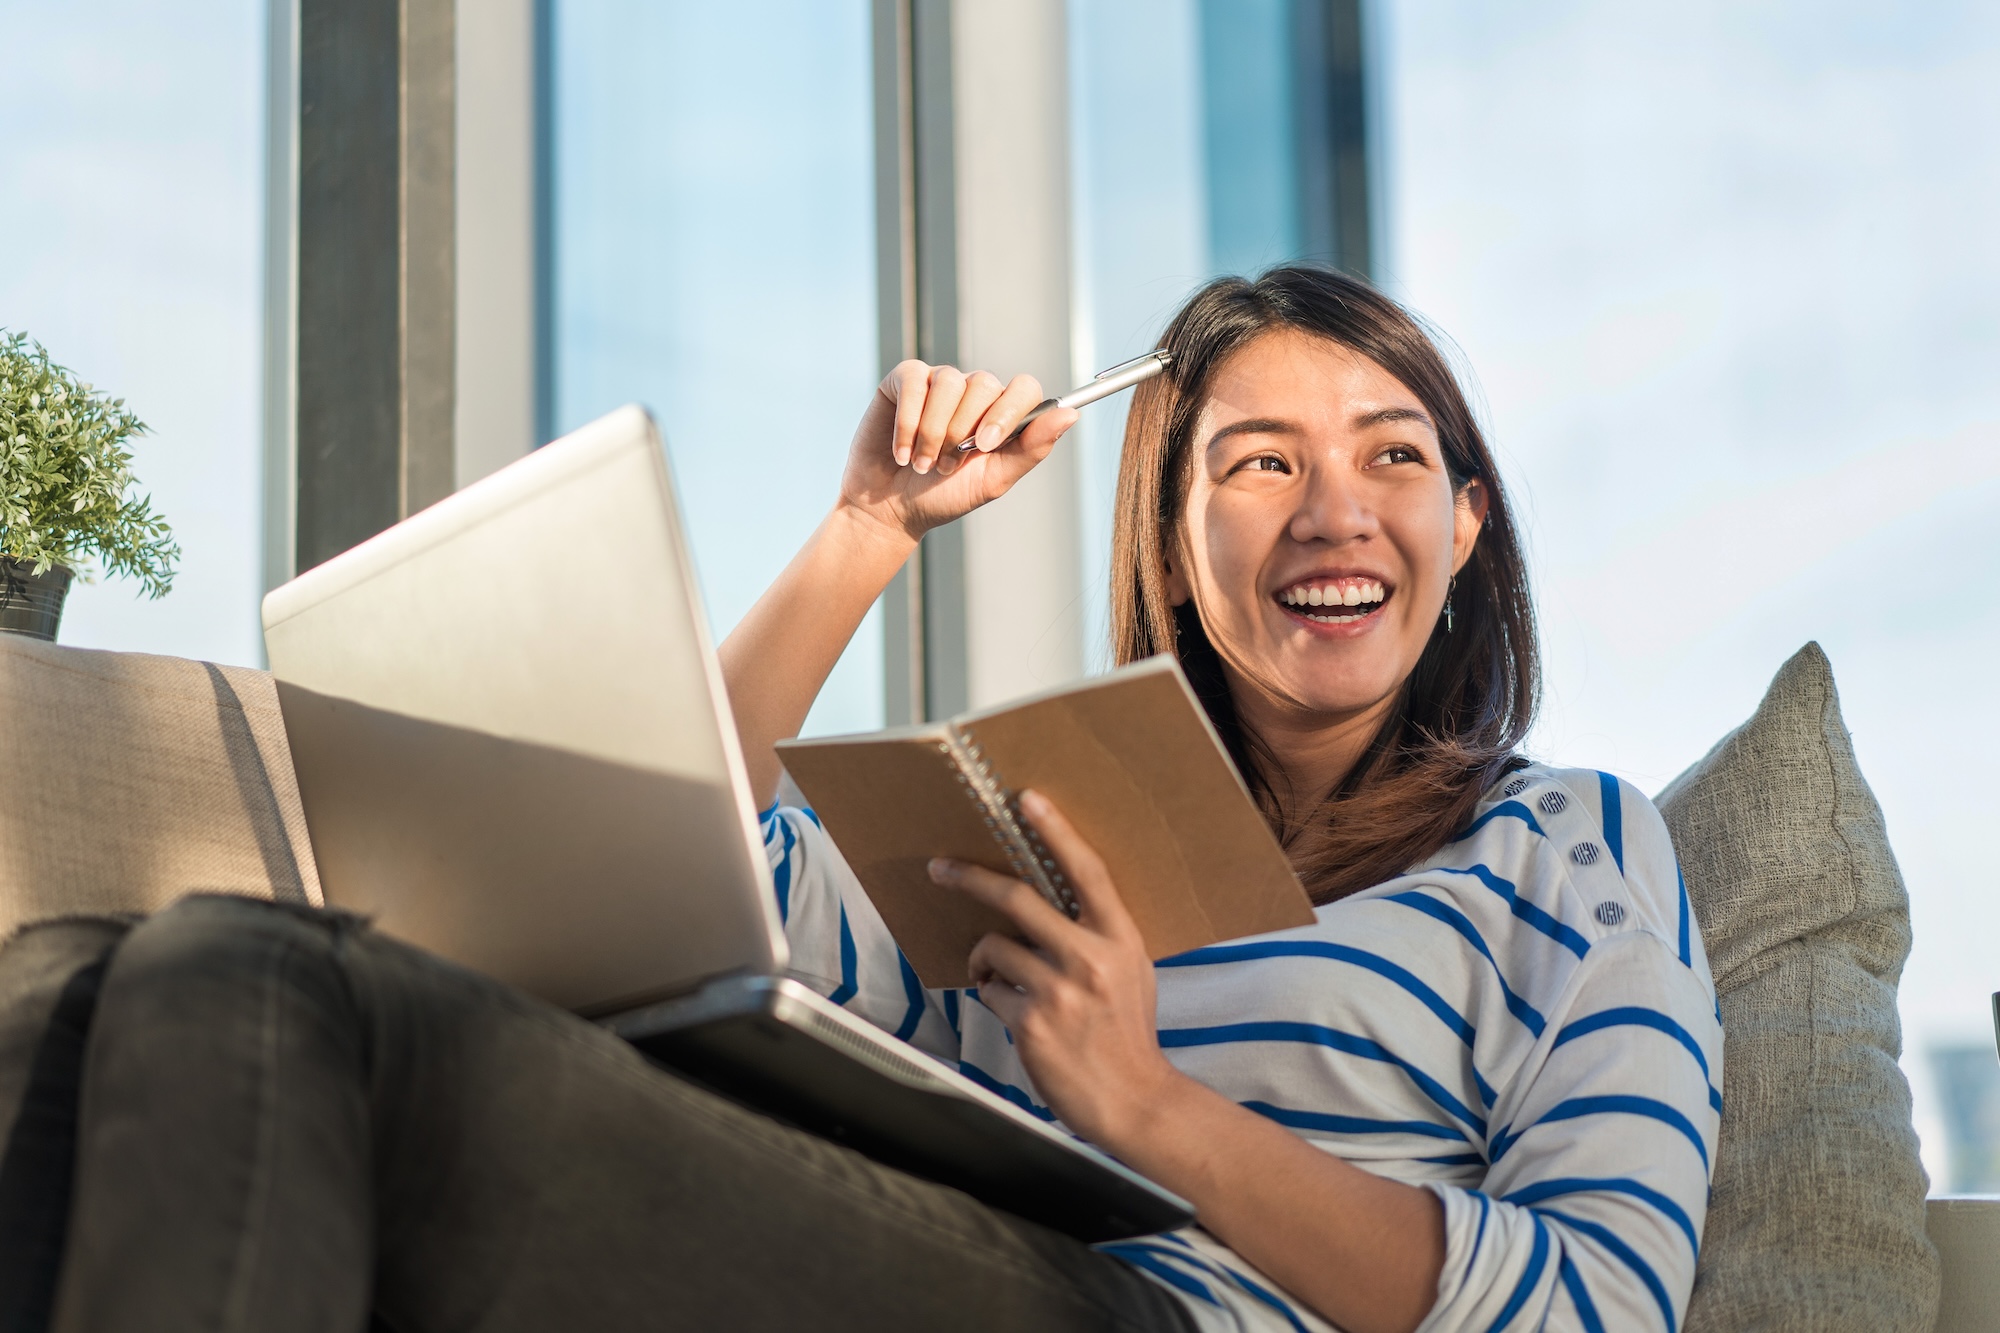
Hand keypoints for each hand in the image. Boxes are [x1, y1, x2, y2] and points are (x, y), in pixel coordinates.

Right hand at [839, 361, 1079, 542]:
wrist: (890, 510)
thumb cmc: (945, 496)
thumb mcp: (994, 479)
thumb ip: (1032, 448)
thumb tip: (1072, 415)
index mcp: (1003, 414)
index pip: (1025, 388)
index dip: (1008, 413)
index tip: (985, 445)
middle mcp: (974, 392)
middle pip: (984, 385)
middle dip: (963, 432)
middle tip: (946, 466)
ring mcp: (940, 383)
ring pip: (949, 383)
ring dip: (933, 432)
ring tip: (922, 464)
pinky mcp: (905, 380)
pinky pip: (914, 382)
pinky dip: (908, 422)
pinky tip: (901, 453)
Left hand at [927, 789, 1184, 1147]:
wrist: (1136, 1100)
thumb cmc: (1128, 1035)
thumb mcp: (1131, 972)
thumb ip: (1097, 936)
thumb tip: (1048, 905)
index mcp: (1121, 938)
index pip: (1087, 871)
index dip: (1057, 831)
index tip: (1027, 800)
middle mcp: (1092, 958)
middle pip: (1018, 899)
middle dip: (970, 879)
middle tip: (941, 869)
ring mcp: (1061, 991)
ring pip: (994, 947)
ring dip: (984, 958)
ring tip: (996, 973)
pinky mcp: (1032, 1023)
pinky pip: (991, 991)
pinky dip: (993, 995)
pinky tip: (1013, 1011)